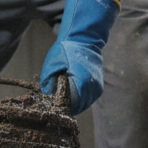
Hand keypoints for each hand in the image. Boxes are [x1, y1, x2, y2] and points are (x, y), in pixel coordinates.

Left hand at [41, 0, 119, 114]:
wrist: (84, 40)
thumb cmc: (66, 50)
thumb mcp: (52, 64)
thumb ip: (48, 82)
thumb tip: (48, 97)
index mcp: (83, 83)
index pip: (71, 105)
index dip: (60, 107)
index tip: (52, 104)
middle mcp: (93, 88)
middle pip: (77, 107)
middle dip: (66, 106)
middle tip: (55, 102)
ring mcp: (97, 89)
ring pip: (83, 105)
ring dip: (73, 104)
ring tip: (62, 97)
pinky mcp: (99, 88)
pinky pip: (87, 100)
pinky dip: (79, 100)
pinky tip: (70, 93)